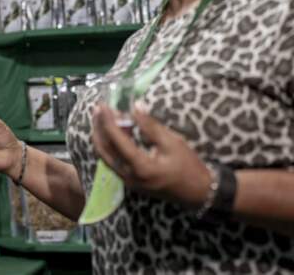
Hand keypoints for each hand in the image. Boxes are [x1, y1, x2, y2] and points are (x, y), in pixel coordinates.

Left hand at [91, 102, 211, 207]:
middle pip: (103, 149)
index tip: (102, 105)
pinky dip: (110, 146)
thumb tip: (134, 106)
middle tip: (96, 110)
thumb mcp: (172, 142)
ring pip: (106, 156)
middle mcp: (129, 176)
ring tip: (100, 118)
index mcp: (140, 167)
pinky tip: (113, 132)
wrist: (199, 192)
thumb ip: (150, 126)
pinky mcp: (130, 181)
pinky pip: (113, 161)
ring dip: (101, 136)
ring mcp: (128, 181)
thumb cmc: (188, 166)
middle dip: (98, 128)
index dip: (107, 121)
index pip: (116, 140)